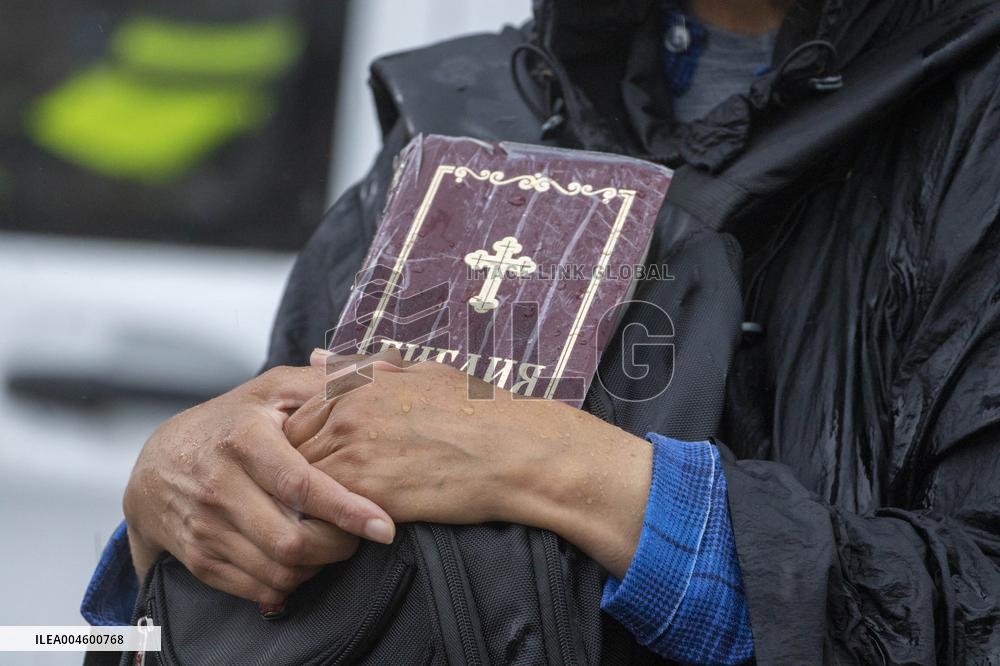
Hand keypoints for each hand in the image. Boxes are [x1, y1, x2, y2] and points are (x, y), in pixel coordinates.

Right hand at [123, 363, 394, 603]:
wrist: (156, 465)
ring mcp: (205, 526)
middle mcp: (218, 485)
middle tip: (358, 534)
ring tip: (332, 544)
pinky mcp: (199, 558)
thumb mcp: (273, 390)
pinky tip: (302, 560)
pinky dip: (290, 582)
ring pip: (278, 570)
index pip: (300, 484)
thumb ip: (329, 379)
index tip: (383, 526)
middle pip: (291, 540)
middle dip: (338, 546)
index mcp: (243, 440)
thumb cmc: (231, 423)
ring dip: (317, 566)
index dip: (346, 509)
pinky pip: (258, 588)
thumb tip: (389, 367)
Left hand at [287, 351, 651, 577]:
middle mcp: (348, 413)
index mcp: (358, 384)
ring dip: (308, 502)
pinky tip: (347, 529)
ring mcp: (354, 451)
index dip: (304, 445)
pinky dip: (328, 524)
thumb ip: (368, 369)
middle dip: (297, 474)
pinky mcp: (367, 492)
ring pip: (301, 484)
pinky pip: (324, 513)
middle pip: (291, 450)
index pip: (298, 417)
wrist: (515, 450)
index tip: (321, 463)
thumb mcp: (424, 373)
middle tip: (314, 495)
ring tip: (327, 517)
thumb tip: (318, 355)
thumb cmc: (479, 411)